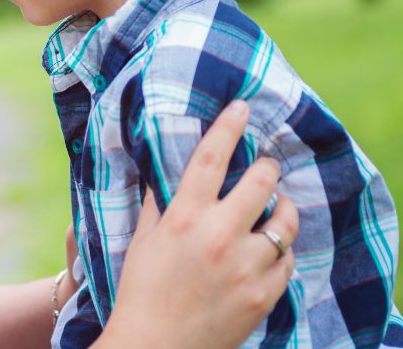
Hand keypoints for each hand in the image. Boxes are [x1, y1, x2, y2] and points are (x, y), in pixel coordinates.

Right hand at [99, 101, 298, 348]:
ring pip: (285, 220)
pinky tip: (270, 249)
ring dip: (283, 208)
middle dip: (266, 168)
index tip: (243, 106)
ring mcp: (246, 266)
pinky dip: (281, 250)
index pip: (210, 158)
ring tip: (277, 207)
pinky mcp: (264, 294)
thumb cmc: (142, 290)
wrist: (155, 346)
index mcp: (184, 217)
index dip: (229, 127)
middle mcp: (219, 235)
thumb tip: (164, 172)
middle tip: (265, 166)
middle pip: (260, 181)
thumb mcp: (144, 240)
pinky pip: (288, 259)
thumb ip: (158, 203)